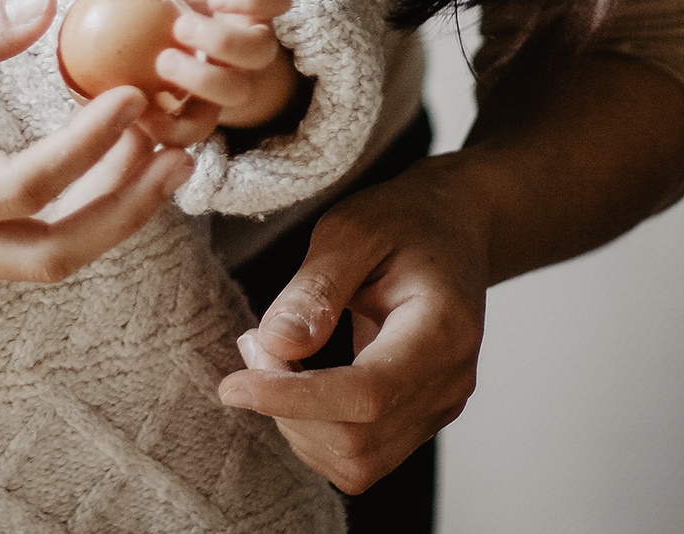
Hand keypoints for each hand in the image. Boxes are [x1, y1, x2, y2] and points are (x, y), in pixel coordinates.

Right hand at [0, 0, 194, 281]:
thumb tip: (47, 3)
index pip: (22, 186)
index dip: (87, 146)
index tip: (129, 96)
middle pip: (53, 253)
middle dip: (127, 208)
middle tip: (176, 150)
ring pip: (47, 261)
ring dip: (112, 216)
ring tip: (161, 159)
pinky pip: (25, 247)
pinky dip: (76, 213)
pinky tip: (110, 167)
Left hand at [98, 0, 298, 134]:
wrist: (164, 53)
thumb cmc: (169, 10)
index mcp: (244, 7)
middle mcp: (248, 47)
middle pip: (261, 49)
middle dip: (222, 41)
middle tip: (179, 29)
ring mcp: (231, 85)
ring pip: (239, 92)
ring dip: (202, 80)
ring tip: (160, 64)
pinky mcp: (206, 118)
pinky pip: (200, 131)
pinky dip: (171, 126)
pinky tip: (141, 113)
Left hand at [215, 160, 488, 493]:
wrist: (451, 227)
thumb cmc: (403, 221)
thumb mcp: (352, 230)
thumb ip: (316, 288)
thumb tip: (277, 345)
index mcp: (444, 331)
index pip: (368, 395)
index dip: (294, 400)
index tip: (233, 386)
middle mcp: (449, 383)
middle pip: (358, 441)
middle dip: (286, 407)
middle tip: (255, 343)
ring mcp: (438, 407)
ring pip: (355, 462)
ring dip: (295, 423)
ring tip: (275, 357)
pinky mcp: (417, 419)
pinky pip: (359, 457)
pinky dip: (313, 431)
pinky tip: (298, 380)